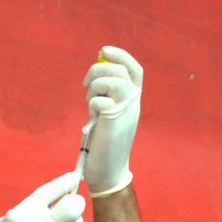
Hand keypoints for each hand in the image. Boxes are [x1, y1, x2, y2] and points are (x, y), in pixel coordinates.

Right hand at [0, 173, 84, 221]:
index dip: (67, 181)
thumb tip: (62, 193)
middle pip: (73, 208)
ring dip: (73, 220)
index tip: (75, 177)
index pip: (52, 191)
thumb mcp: (12, 216)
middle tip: (71, 202)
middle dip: (76, 202)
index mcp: (24, 215)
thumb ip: (36, 205)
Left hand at [82, 45, 142, 197]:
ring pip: (112, 80)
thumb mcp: (109, 113)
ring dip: (94, 86)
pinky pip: (101, 100)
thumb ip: (107, 94)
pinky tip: (92, 116)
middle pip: (119, 69)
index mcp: (134, 100)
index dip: (120, 55)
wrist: (108, 171)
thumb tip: (96, 72)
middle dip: (97, 71)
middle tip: (86, 85)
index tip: (103, 51)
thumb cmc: (105, 142)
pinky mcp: (115, 121)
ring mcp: (126, 111)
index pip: (134, 69)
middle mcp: (133, 103)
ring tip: (90, 102)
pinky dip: (92, 103)